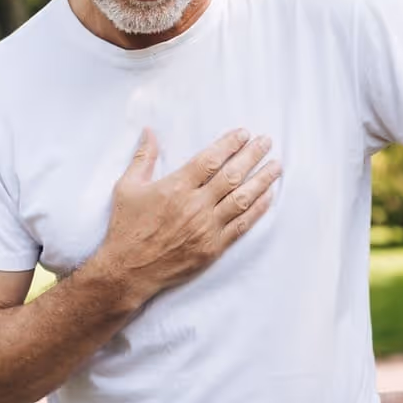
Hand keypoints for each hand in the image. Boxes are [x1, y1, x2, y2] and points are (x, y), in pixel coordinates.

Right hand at [93, 127, 282, 300]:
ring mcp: (206, 228)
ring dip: (262, 180)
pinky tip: (268, 196)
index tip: (244, 133)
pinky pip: (241, 225)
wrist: (128, 270)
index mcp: (175, 187)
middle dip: (252, 156)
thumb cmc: (126, 227)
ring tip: (276, 166)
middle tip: (266, 142)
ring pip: (242, 199)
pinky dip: (257, 210)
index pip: (210, 160)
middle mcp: (195, 206)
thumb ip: (142, 158)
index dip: (230, 144)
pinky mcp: (212, 248)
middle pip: (232, 175)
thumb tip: (149, 131)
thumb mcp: (127, 187)